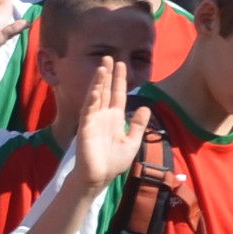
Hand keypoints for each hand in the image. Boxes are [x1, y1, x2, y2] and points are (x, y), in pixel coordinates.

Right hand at [72, 53, 142, 185]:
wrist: (99, 177)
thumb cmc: (114, 161)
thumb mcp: (132, 141)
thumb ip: (138, 124)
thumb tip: (146, 107)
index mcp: (115, 118)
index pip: (118, 95)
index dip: (120, 80)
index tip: (121, 64)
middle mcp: (104, 115)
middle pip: (106, 90)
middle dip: (108, 74)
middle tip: (109, 56)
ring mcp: (94, 120)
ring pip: (97, 96)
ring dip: (99, 81)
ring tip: (102, 66)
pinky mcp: (86, 126)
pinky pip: (89, 109)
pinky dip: (93, 97)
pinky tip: (96, 87)